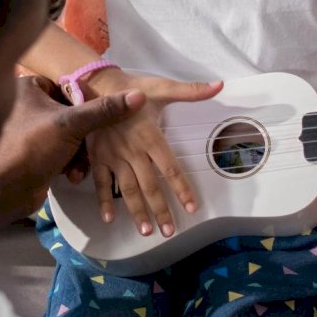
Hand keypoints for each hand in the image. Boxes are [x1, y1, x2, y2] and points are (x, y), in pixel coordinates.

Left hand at [0, 75, 144, 222]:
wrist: (0, 192)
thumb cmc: (31, 147)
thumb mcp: (71, 124)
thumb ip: (104, 110)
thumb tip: (138, 96)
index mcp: (29, 88)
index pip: (68, 87)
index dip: (85, 103)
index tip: (101, 117)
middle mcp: (28, 106)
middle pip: (72, 113)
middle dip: (85, 136)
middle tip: (94, 148)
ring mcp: (31, 133)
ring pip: (70, 136)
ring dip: (79, 153)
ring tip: (81, 167)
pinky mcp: (35, 155)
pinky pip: (62, 153)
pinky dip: (69, 163)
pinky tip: (71, 176)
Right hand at [83, 69, 222, 236]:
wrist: (98, 84)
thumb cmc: (134, 87)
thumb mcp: (163, 87)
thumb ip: (191, 91)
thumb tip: (219, 85)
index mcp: (150, 136)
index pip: (170, 169)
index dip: (182, 189)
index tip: (192, 207)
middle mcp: (132, 151)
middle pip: (150, 186)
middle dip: (160, 210)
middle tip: (169, 231)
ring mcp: (113, 156)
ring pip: (127, 189)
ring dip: (137, 211)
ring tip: (146, 231)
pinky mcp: (98, 157)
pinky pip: (100, 182)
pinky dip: (103, 201)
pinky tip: (109, 219)